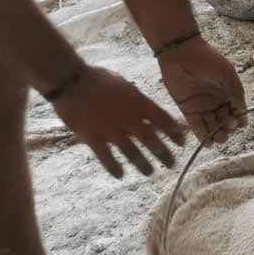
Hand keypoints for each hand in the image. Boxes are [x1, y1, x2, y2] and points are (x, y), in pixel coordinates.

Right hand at [50, 65, 185, 178]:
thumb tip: (144, 106)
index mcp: (139, 102)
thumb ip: (135, 98)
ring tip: (150, 172)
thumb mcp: (124, 84)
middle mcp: (129, 118)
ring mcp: (112, 130)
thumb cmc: (97, 78)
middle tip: (171, 164)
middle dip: (164, 154)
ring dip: (143, 164)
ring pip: (132, 153)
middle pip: (152, 140)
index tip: (182, 143)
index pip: (164, 120)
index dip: (175, 133)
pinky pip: (107, 158)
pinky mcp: (94, 138)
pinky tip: (120, 175)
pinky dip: (114, 168)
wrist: (71, 81)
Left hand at [158, 36, 247, 143]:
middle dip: (227, 128)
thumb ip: (237, 95)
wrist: (181, 53)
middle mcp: (216, 100)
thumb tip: (243, 113)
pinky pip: (196, 125)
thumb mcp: (229, 76)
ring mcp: (202, 105)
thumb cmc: (208, 60)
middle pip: (224, 120)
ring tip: (219, 139)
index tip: (239, 125)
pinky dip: (202, 134)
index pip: (236, 111)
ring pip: (211, 125)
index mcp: (228, 91)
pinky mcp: (187, 109)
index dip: (238, 119)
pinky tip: (208, 142)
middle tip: (227, 132)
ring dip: (216, 133)